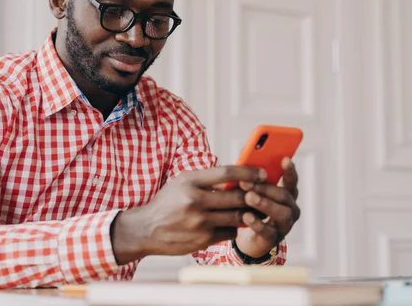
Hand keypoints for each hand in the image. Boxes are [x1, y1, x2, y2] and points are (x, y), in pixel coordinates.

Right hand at [110, 166, 265, 264]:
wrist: (146, 229)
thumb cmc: (168, 202)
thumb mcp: (182, 182)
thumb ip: (207, 178)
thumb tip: (238, 176)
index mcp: (190, 181)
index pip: (227, 173)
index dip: (248, 173)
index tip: (262, 173)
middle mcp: (195, 201)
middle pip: (236, 196)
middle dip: (254, 195)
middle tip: (265, 192)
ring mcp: (199, 222)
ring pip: (237, 216)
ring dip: (248, 212)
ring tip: (255, 207)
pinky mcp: (203, 240)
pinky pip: (230, 232)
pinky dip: (235, 227)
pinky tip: (234, 223)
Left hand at [234, 157, 300, 258]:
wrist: (247, 238)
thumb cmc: (250, 208)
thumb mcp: (252, 192)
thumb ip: (252, 180)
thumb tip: (241, 166)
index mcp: (288, 193)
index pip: (292, 180)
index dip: (289, 170)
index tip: (284, 159)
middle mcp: (291, 208)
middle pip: (284, 195)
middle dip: (265, 187)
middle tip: (246, 182)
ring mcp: (285, 225)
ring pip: (281, 213)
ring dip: (264, 203)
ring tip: (248, 197)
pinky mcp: (274, 239)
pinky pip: (268, 231)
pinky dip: (256, 223)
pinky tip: (245, 216)